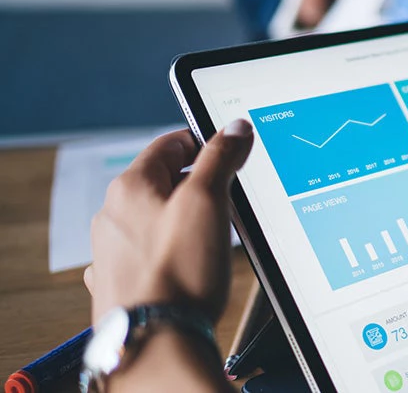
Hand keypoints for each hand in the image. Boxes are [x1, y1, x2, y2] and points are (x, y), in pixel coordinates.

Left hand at [84, 121, 252, 324]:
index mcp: (129, 188)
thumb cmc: (179, 273)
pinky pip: (147, 255)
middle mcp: (111, 216)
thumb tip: (233, 128)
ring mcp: (111, 252)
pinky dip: (167, 253)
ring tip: (211, 239)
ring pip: (153, 220)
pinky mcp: (119, 283)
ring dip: (181, 222)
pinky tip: (186, 266)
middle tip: (228, 199)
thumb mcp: (208, 202)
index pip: (168, 144)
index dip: (203, 142)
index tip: (228, 150)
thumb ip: (220, 158)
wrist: (157, 341)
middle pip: (160, 183)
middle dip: (196, 186)